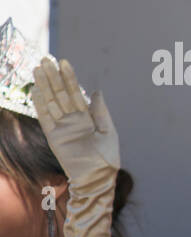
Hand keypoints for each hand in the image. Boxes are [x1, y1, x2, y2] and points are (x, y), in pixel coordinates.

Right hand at [31, 58, 119, 191]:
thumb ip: (100, 111)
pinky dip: (40, 104)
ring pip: (51, 101)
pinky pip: (45, 117)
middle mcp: (73, 119)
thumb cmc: (107, 157)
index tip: (64, 62)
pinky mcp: (54, 136)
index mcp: (87, 117)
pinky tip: (36, 90)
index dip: (69, 78)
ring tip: (38, 69)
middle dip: (53, 77)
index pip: (76, 93)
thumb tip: (96, 91)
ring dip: (44, 85)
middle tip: (46, 60)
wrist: (98, 176)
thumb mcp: (108, 131)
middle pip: (60, 94)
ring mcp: (62, 127)